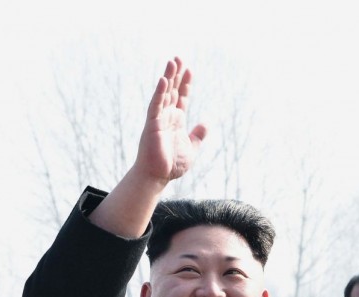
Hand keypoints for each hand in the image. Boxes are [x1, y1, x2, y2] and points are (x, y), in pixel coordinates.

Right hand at [134, 57, 207, 185]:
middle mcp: (167, 116)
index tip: (189, 70)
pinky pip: (155, 105)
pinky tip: (163, 80)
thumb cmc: (171, 165)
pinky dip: (159, 93)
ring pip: (164, 94)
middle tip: (178, 58)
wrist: (157, 177)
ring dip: (168, 77)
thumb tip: (205, 123)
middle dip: (176, 74)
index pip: (181, 97)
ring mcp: (159, 119)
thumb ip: (198, 135)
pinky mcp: (152, 124)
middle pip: (172, 90)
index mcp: (176, 120)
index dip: (185, 83)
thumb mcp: (191, 148)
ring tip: (172, 61)